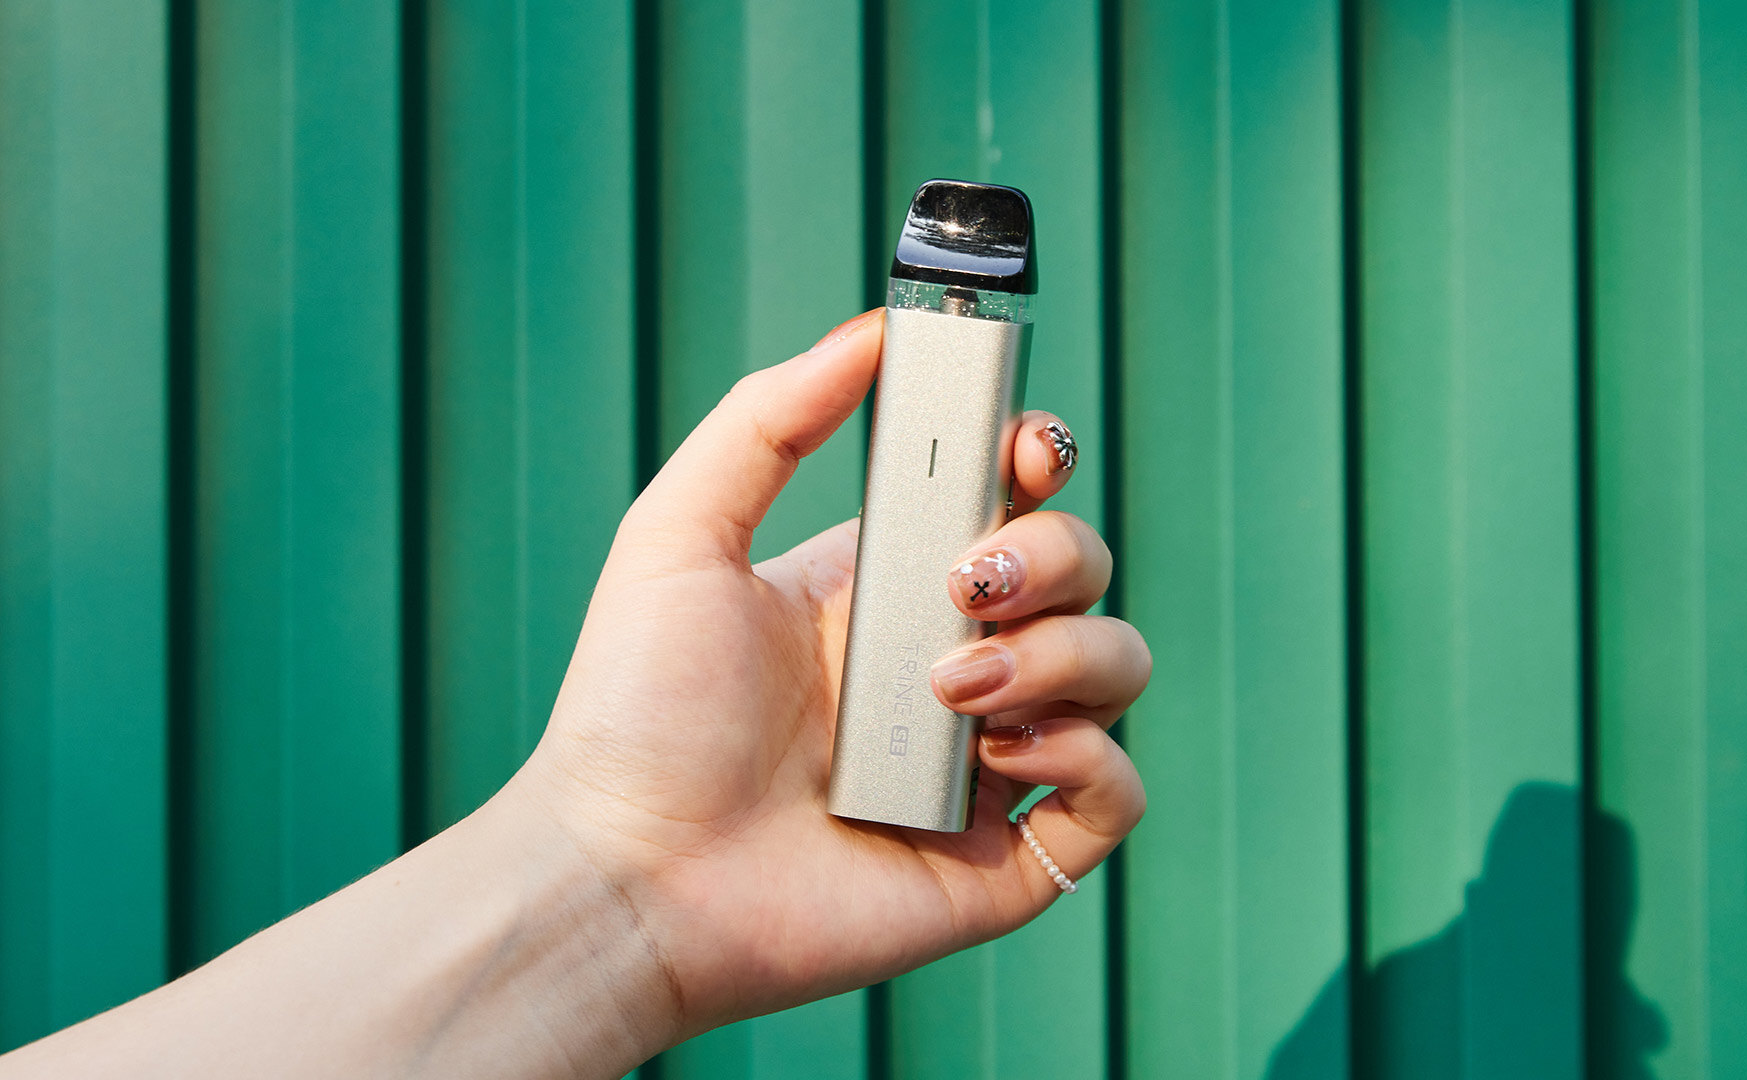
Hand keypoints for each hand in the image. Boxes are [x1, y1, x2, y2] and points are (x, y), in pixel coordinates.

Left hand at [512, 309, 1150, 1045]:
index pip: (1012, 500)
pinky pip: (1118, 792)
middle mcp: (951, 664)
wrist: (627, 875)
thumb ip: (770, 417)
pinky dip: (1091, 758)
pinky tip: (1000, 756)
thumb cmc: (636, 714)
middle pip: (1083, 570)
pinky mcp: (1007, 856)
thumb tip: (872, 332)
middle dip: (1049, 555)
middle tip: (961, 587)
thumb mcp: (682, 532)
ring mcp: (988, 762)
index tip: (1021, 450)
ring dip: (1063, 653)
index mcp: (888, 588)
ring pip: (1117, 667)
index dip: (1039, 461)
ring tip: (953, 691)